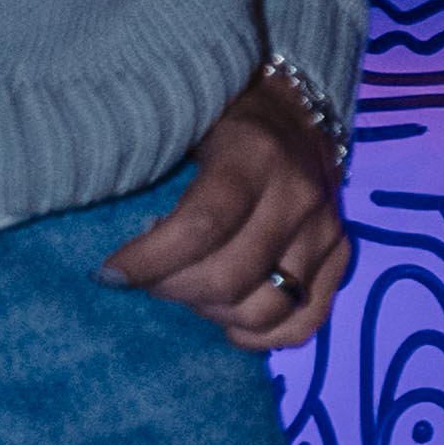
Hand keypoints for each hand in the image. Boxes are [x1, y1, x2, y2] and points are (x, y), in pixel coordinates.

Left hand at [106, 76, 354, 347]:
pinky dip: (264, 337)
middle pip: (231, 277)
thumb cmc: (218, 116)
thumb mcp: (183, 120)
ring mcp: (325, 229)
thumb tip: (103, 227)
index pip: (202, 225)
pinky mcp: (340, 254)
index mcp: (253, 155)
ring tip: (186, 291)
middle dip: (172, 290)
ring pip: (267, 308)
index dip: (150, 260)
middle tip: (144, 280)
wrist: (293, 108)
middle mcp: (298, 195)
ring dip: (212, 312)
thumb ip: (149, 164)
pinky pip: (307, 321)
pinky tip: (228, 322)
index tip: (109, 273)